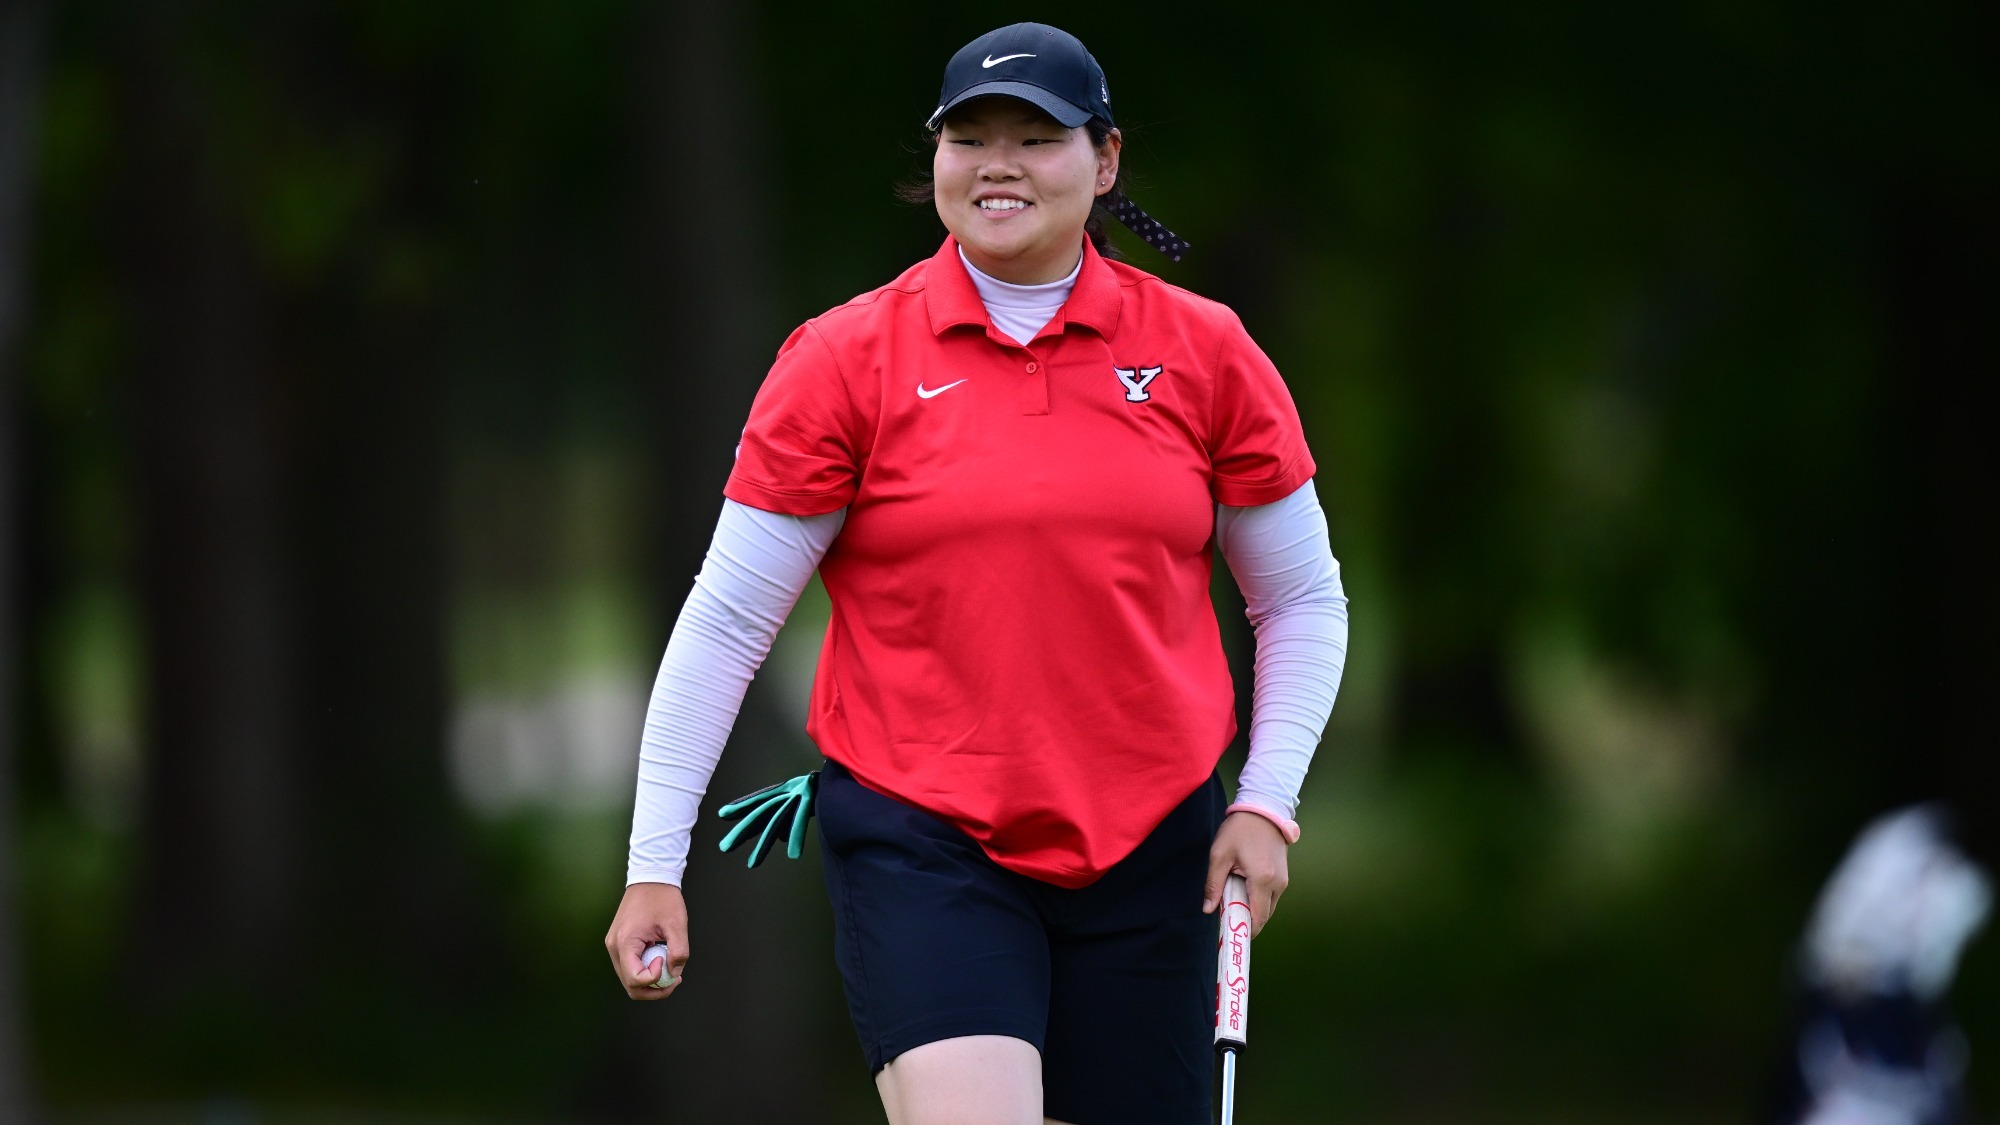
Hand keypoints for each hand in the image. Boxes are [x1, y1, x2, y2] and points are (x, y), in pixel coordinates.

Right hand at [605, 882, 689, 999]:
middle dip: (654, 988)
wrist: (650, 878)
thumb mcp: (676, 924)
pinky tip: (660, 959)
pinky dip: (645, 969)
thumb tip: (674, 973)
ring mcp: (614, 946)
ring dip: (651, 980)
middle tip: (674, 979)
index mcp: (625, 942)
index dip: (655, 979)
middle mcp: (614, 947)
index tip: (667, 960)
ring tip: (669, 968)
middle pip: (630, 985)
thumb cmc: (662, 897)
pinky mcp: (619, 943)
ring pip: (630, 978)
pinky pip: (630, 966)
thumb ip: (679, 952)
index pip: (635, 979)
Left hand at [1203, 811, 1288, 936]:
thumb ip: (1213, 884)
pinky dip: (1258, 899)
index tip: (1231, 935)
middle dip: (1247, 921)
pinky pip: (1271, 896)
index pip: (1258, 918)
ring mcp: (1283, 880)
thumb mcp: (1219, 855)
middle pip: (1264, 916)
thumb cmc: (1240, 830)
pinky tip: (1243, 889)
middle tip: (1227, 918)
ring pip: (1268, 907)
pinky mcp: (1284, 876)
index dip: (1246, 931)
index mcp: (1262, 879)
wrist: (1263, 810)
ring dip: (1252, 909)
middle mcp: (1277, 883)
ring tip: (1232, 900)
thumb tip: (1208, 909)